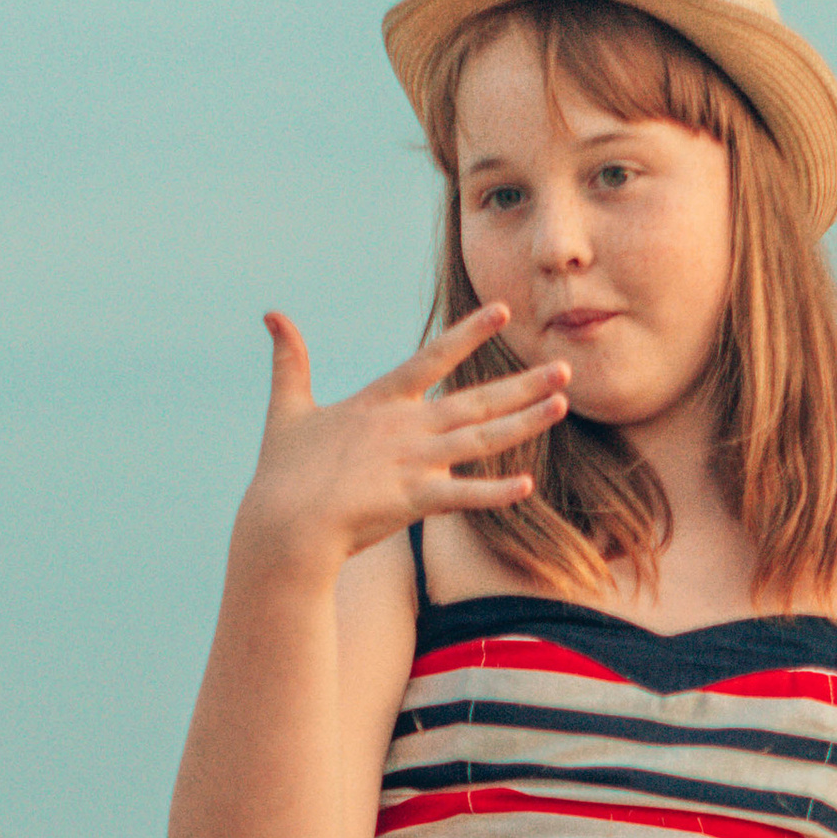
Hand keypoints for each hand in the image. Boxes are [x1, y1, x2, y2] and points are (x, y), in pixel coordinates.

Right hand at [236, 304, 568, 580]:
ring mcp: (412, 462)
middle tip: (564, 367)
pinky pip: (463, 495)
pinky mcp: (412, 500)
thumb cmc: (283, 473)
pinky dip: (494, 491)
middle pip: (476, 398)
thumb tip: (272, 315)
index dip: (469, 334)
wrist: (284, 525)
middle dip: (523, 383)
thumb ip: (289, 362)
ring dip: (525, 422)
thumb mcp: (287, 409)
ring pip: (481, 438)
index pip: (432, 358)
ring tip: (562, 404)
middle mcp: (405, 426)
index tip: (503, 311)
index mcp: (380, 402)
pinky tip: (527, 484)